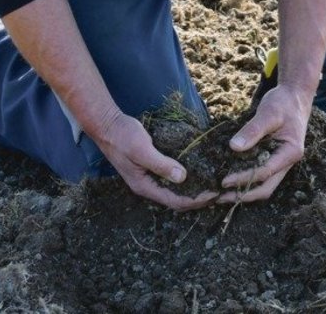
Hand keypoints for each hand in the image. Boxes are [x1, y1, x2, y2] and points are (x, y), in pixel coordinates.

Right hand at [94, 110, 217, 210]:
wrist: (107, 124)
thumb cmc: (123, 136)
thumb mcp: (142, 149)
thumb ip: (161, 164)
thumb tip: (182, 177)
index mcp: (144, 186)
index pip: (174, 201)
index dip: (195, 200)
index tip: (213, 194)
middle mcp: (147, 185)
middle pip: (175, 199)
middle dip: (196, 199)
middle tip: (218, 193)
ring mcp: (148, 177)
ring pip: (174, 190)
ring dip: (192, 190)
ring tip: (211, 185)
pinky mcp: (151, 167)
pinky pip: (171, 178)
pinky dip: (185, 179)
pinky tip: (198, 171)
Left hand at [219, 83, 310, 202]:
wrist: (294, 97)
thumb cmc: (284, 103)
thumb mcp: (269, 113)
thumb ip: (253, 130)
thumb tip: (234, 147)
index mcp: (291, 152)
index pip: (265, 172)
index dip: (244, 178)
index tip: (224, 181)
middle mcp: (287, 162)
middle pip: (266, 187)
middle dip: (244, 195)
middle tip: (220, 198)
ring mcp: (281, 162)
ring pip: (264, 185)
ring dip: (245, 192)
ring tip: (222, 195)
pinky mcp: (273, 159)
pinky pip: (260, 175)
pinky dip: (247, 181)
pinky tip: (231, 180)